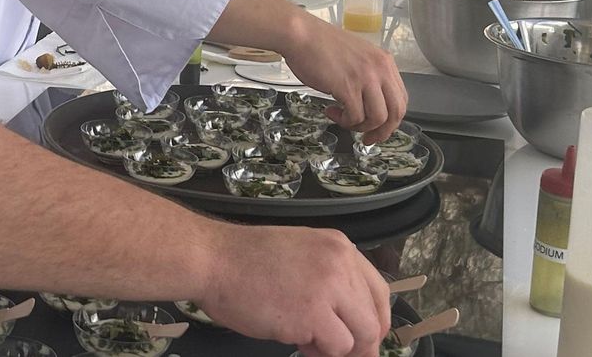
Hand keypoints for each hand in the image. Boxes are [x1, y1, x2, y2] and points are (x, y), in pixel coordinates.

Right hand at [200, 225, 389, 356]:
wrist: (212, 259)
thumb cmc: (244, 260)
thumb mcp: (299, 254)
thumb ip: (329, 278)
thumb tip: (349, 321)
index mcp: (338, 245)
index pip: (378, 290)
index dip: (375, 320)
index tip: (364, 337)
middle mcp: (340, 262)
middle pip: (372, 318)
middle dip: (358, 343)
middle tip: (330, 349)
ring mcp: (329, 287)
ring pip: (359, 337)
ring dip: (333, 346)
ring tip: (304, 338)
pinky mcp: (313, 314)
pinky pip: (335, 347)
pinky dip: (317, 351)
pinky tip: (294, 337)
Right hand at [280, 10, 405, 143]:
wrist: (301, 35)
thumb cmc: (320, 45)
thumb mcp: (356, 57)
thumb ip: (368, 76)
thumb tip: (369, 104)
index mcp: (384, 62)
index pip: (401, 99)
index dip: (392, 120)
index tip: (379, 128)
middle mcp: (380, 69)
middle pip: (395, 112)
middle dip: (382, 131)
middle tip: (367, 138)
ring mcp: (365, 78)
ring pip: (377, 118)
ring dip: (360, 126)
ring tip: (343, 119)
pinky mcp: (348, 86)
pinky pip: (354, 117)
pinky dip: (343, 121)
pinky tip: (331, 111)